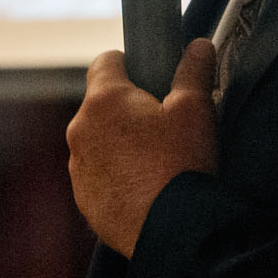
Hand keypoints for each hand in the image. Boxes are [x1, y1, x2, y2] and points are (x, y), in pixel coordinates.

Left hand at [65, 38, 218, 256]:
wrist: (173, 231)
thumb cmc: (182, 165)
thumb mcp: (196, 109)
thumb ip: (194, 71)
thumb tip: (199, 46)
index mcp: (104, 101)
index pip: (105, 61)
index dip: (129, 63)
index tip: (150, 75)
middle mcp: (81, 131)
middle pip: (102, 105)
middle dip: (128, 108)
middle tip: (163, 123)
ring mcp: (78, 168)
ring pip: (98, 141)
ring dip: (120, 143)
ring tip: (157, 160)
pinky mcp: (84, 200)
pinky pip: (98, 176)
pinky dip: (117, 175)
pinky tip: (147, 186)